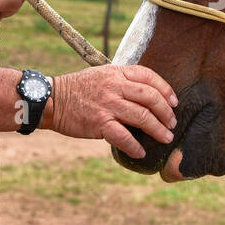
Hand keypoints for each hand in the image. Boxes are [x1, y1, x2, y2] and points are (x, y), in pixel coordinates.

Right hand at [47, 65, 178, 157]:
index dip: (166, 90)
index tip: (174, 102)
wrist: (50, 100)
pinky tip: (141, 152)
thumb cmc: (76, 89)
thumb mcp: (101, 75)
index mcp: (116, 73)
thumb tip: (144, 94)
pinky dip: (135, 146)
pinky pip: (123, 136)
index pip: (149, 77)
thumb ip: (121, 80)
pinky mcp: (99, 123)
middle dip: (166, 112)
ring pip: (142, 117)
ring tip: (165, 137)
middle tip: (172, 123)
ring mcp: (107, 105)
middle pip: (150, 98)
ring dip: (157, 129)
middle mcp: (114, 87)